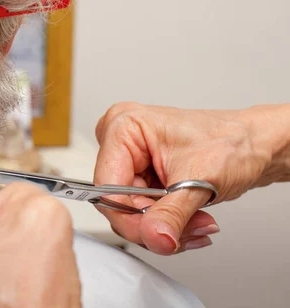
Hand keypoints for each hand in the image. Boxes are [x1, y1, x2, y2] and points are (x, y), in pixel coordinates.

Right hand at [94, 102, 289, 254]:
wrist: (255, 145)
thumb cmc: (231, 142)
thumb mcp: (199, 180)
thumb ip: (171, 214)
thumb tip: (154, 237)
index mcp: (123, 126)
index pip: (107, 187)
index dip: (132, 218)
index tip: (159, 234)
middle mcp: (120, 139)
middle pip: (118, 201)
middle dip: (155, 222)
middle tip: (187, 226)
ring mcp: (129, 156)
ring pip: (130, 210)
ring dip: (164, 225)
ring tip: (195, 220)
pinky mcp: (139, 171)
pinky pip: (140, 209)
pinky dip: (166, 221)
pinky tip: (188, 218)